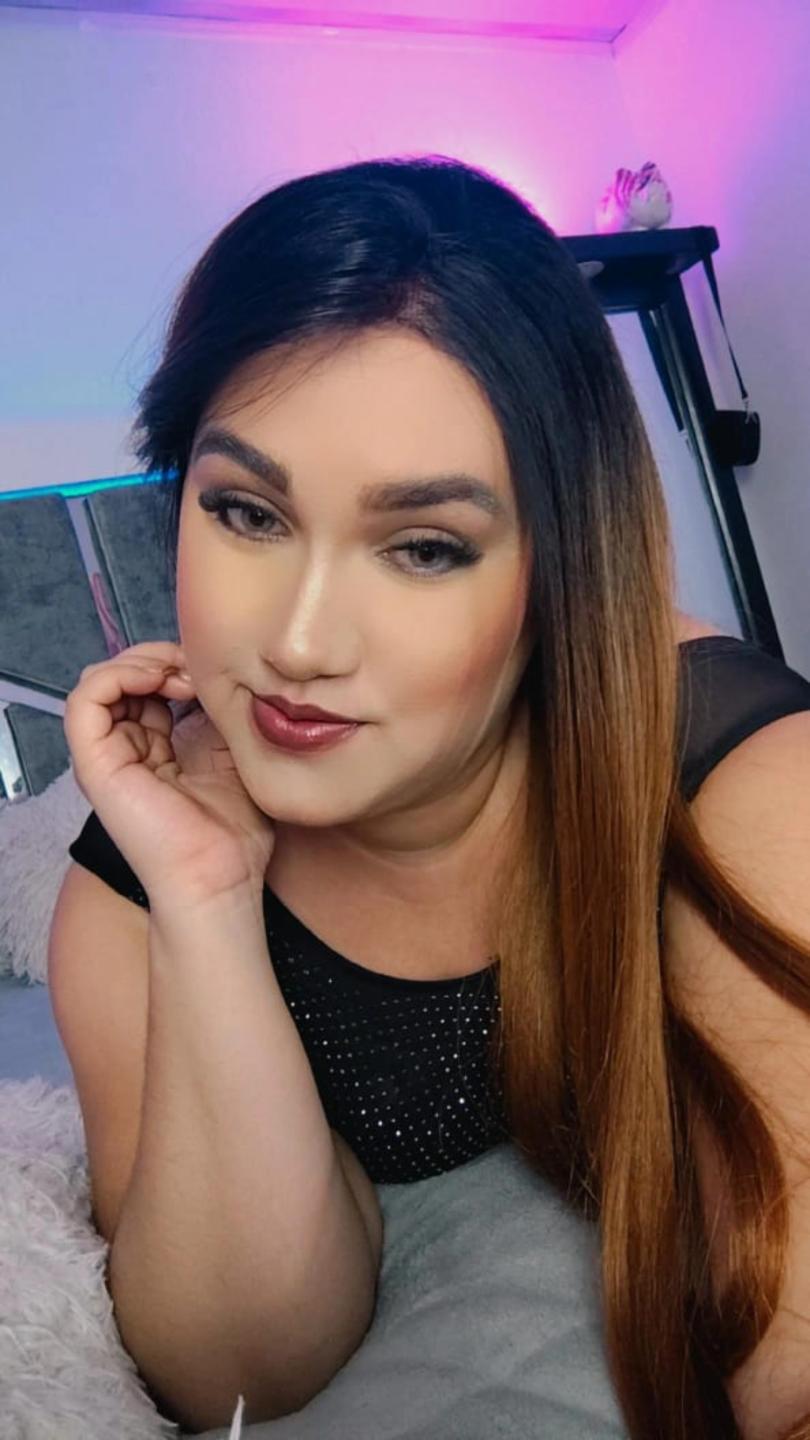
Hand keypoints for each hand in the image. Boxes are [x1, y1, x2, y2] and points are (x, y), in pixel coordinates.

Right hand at [63, 642, 276, 909]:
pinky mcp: (95, 764)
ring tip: (180, 674)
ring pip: (101, 680)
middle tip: (198, 667)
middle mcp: (127, 748)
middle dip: (162, 656)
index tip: (216, 669)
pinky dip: (118, 676)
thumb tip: (214, 671)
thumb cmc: (233, 831)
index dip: (179, 663)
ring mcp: (108, 756)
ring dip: (142, 661)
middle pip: (124, 676)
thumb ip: (216, 713)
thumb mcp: (233, 751)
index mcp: (157, 747)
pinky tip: (158, 680)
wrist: (220, 876)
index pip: (150, 683)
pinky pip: (85, 700)